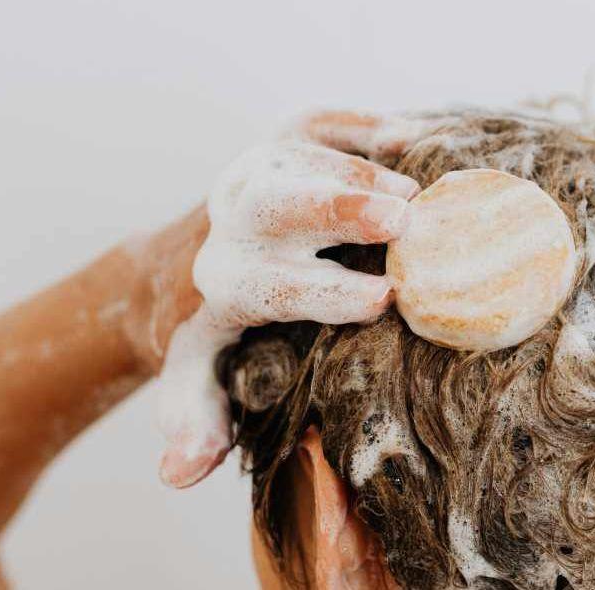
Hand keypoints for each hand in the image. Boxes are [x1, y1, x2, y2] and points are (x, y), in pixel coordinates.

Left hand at [126, 113, 426, 487]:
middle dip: (338, 206)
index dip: (328, 293)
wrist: (180, 261)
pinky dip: (364, 123)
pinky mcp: (285, 136)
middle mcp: (237, 217)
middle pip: (281, 203)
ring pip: (306, 155)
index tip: (383, 300)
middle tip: (402, 217)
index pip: (271, 285)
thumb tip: (176, 474)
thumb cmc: (214, 335)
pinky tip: (407, 135)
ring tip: (418, 194)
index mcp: (225, 280)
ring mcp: (261, 168)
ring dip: (362, 171)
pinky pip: (323, 119)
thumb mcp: (197, 384)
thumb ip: (194, 425)